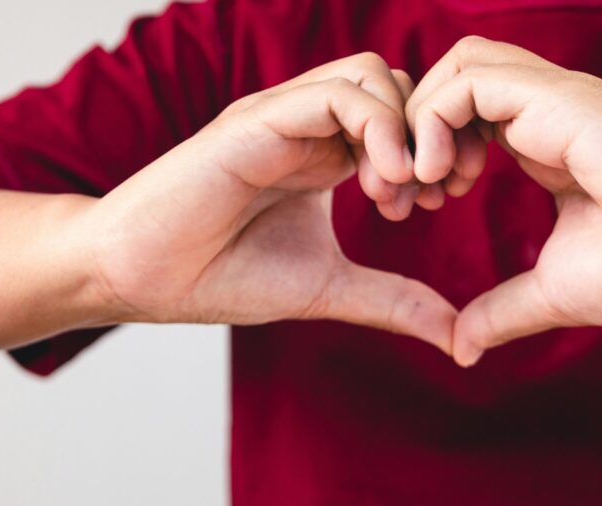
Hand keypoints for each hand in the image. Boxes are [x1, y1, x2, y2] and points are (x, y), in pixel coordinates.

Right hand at [87, 53, 456, 353]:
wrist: (144, 278)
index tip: (435, 205)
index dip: (435, 153)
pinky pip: (336, 94)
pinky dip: (377, 128)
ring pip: (373, 75)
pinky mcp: (257, 120)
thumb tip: (457, 334)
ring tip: (400, 191)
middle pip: (397, 84)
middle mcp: (306, 126)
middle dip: (431, 135)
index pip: (402, 117)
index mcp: (324, 155)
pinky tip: (382, 182)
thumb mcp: (328, 287)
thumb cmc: (221, 277)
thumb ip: (392, 300)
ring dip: (406, 128)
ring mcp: (282, 117)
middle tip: (428, 197)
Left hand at [405, 36, 601, 366]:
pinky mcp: (563, 100)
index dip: (420, 152)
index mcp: (544, 143)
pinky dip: (434, 119)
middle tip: (397, 192)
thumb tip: (462, 347)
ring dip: (417, 120)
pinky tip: (437, 176)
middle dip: (406, 130)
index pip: (460, 114)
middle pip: (450, 79)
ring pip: (458, 64)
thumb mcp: (553, 293)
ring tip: (416, 183)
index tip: (410, 207)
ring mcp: (555, 100)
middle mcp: (546, 112)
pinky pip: (471, 78)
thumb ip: (501, 311)